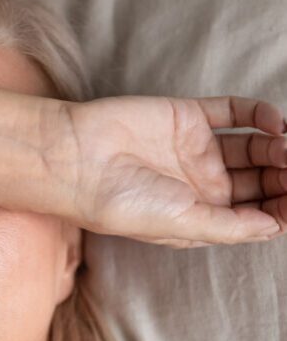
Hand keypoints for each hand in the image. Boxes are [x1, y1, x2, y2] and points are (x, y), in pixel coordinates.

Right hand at [58, 95, 286, 247]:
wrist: (76, 159)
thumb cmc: (118, 203)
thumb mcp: (180, 226)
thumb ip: (230, 227)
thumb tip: (274, 228)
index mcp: (197, 217)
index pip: (253, 215)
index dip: (281, 210)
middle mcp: (199, 185)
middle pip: (260, 181)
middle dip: (286, 179)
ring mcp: (195, 149)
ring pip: (254, 147)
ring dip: (279, 148)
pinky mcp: (187, 116)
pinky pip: (234, 112)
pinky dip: (261, 115)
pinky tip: (275, 123)